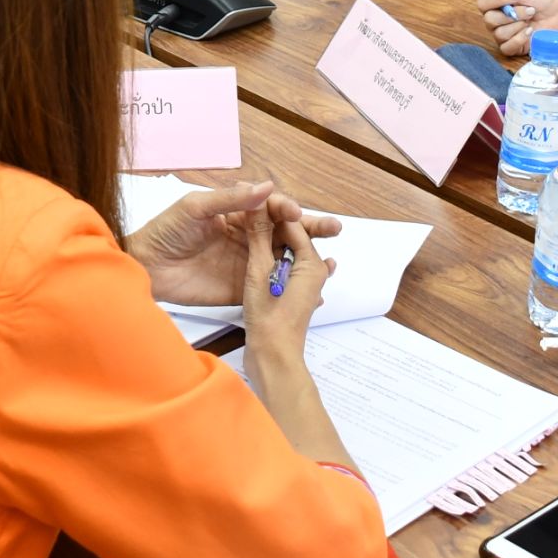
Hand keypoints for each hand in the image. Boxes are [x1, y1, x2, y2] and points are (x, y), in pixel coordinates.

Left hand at [124, 182, 342, 308]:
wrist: (146, 267)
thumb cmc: (165, 230)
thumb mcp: (196, 208)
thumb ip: (231, 199)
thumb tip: (266, 187)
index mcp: (237, 214)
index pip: (271, 208)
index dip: (286, 208)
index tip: (296, 212)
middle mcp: (247, 237)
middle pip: (285, 232)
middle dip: (310, 228)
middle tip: (333, 228)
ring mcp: (246, 264)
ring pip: (283, 259)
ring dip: (306, 257)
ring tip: (331, 259)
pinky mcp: (242, 289)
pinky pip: (270, 288)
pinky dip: (291, 288)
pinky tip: (314, 290)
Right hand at [241, 212, 331, 365]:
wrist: (273, 358)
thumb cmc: (269, 318)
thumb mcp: (259, 271)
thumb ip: (258, 236)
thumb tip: (258, 203)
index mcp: (312, 263)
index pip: (291, 224)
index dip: (269, 210)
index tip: (247, 198)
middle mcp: (313, 272)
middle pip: (291, 239)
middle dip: (269, 226)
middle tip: (244, 214)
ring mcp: (303, 286)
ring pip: (285, 254)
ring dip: (268, 243)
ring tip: (246, 231)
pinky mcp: (291, 297)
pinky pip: (282, 269)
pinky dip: (270, 261)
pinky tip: (258, 256)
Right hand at [466, 0, 557, 58]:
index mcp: (494, 4)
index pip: (482, 3)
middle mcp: (495, 20)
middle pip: (489, 20)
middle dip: (512, 14)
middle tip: (529, 10)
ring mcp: (503, 35)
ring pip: (499, 33)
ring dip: (518, 25)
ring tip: (531, 20)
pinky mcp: (513, 47)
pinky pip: (506, 47)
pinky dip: (519, 39)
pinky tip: (529, 32)